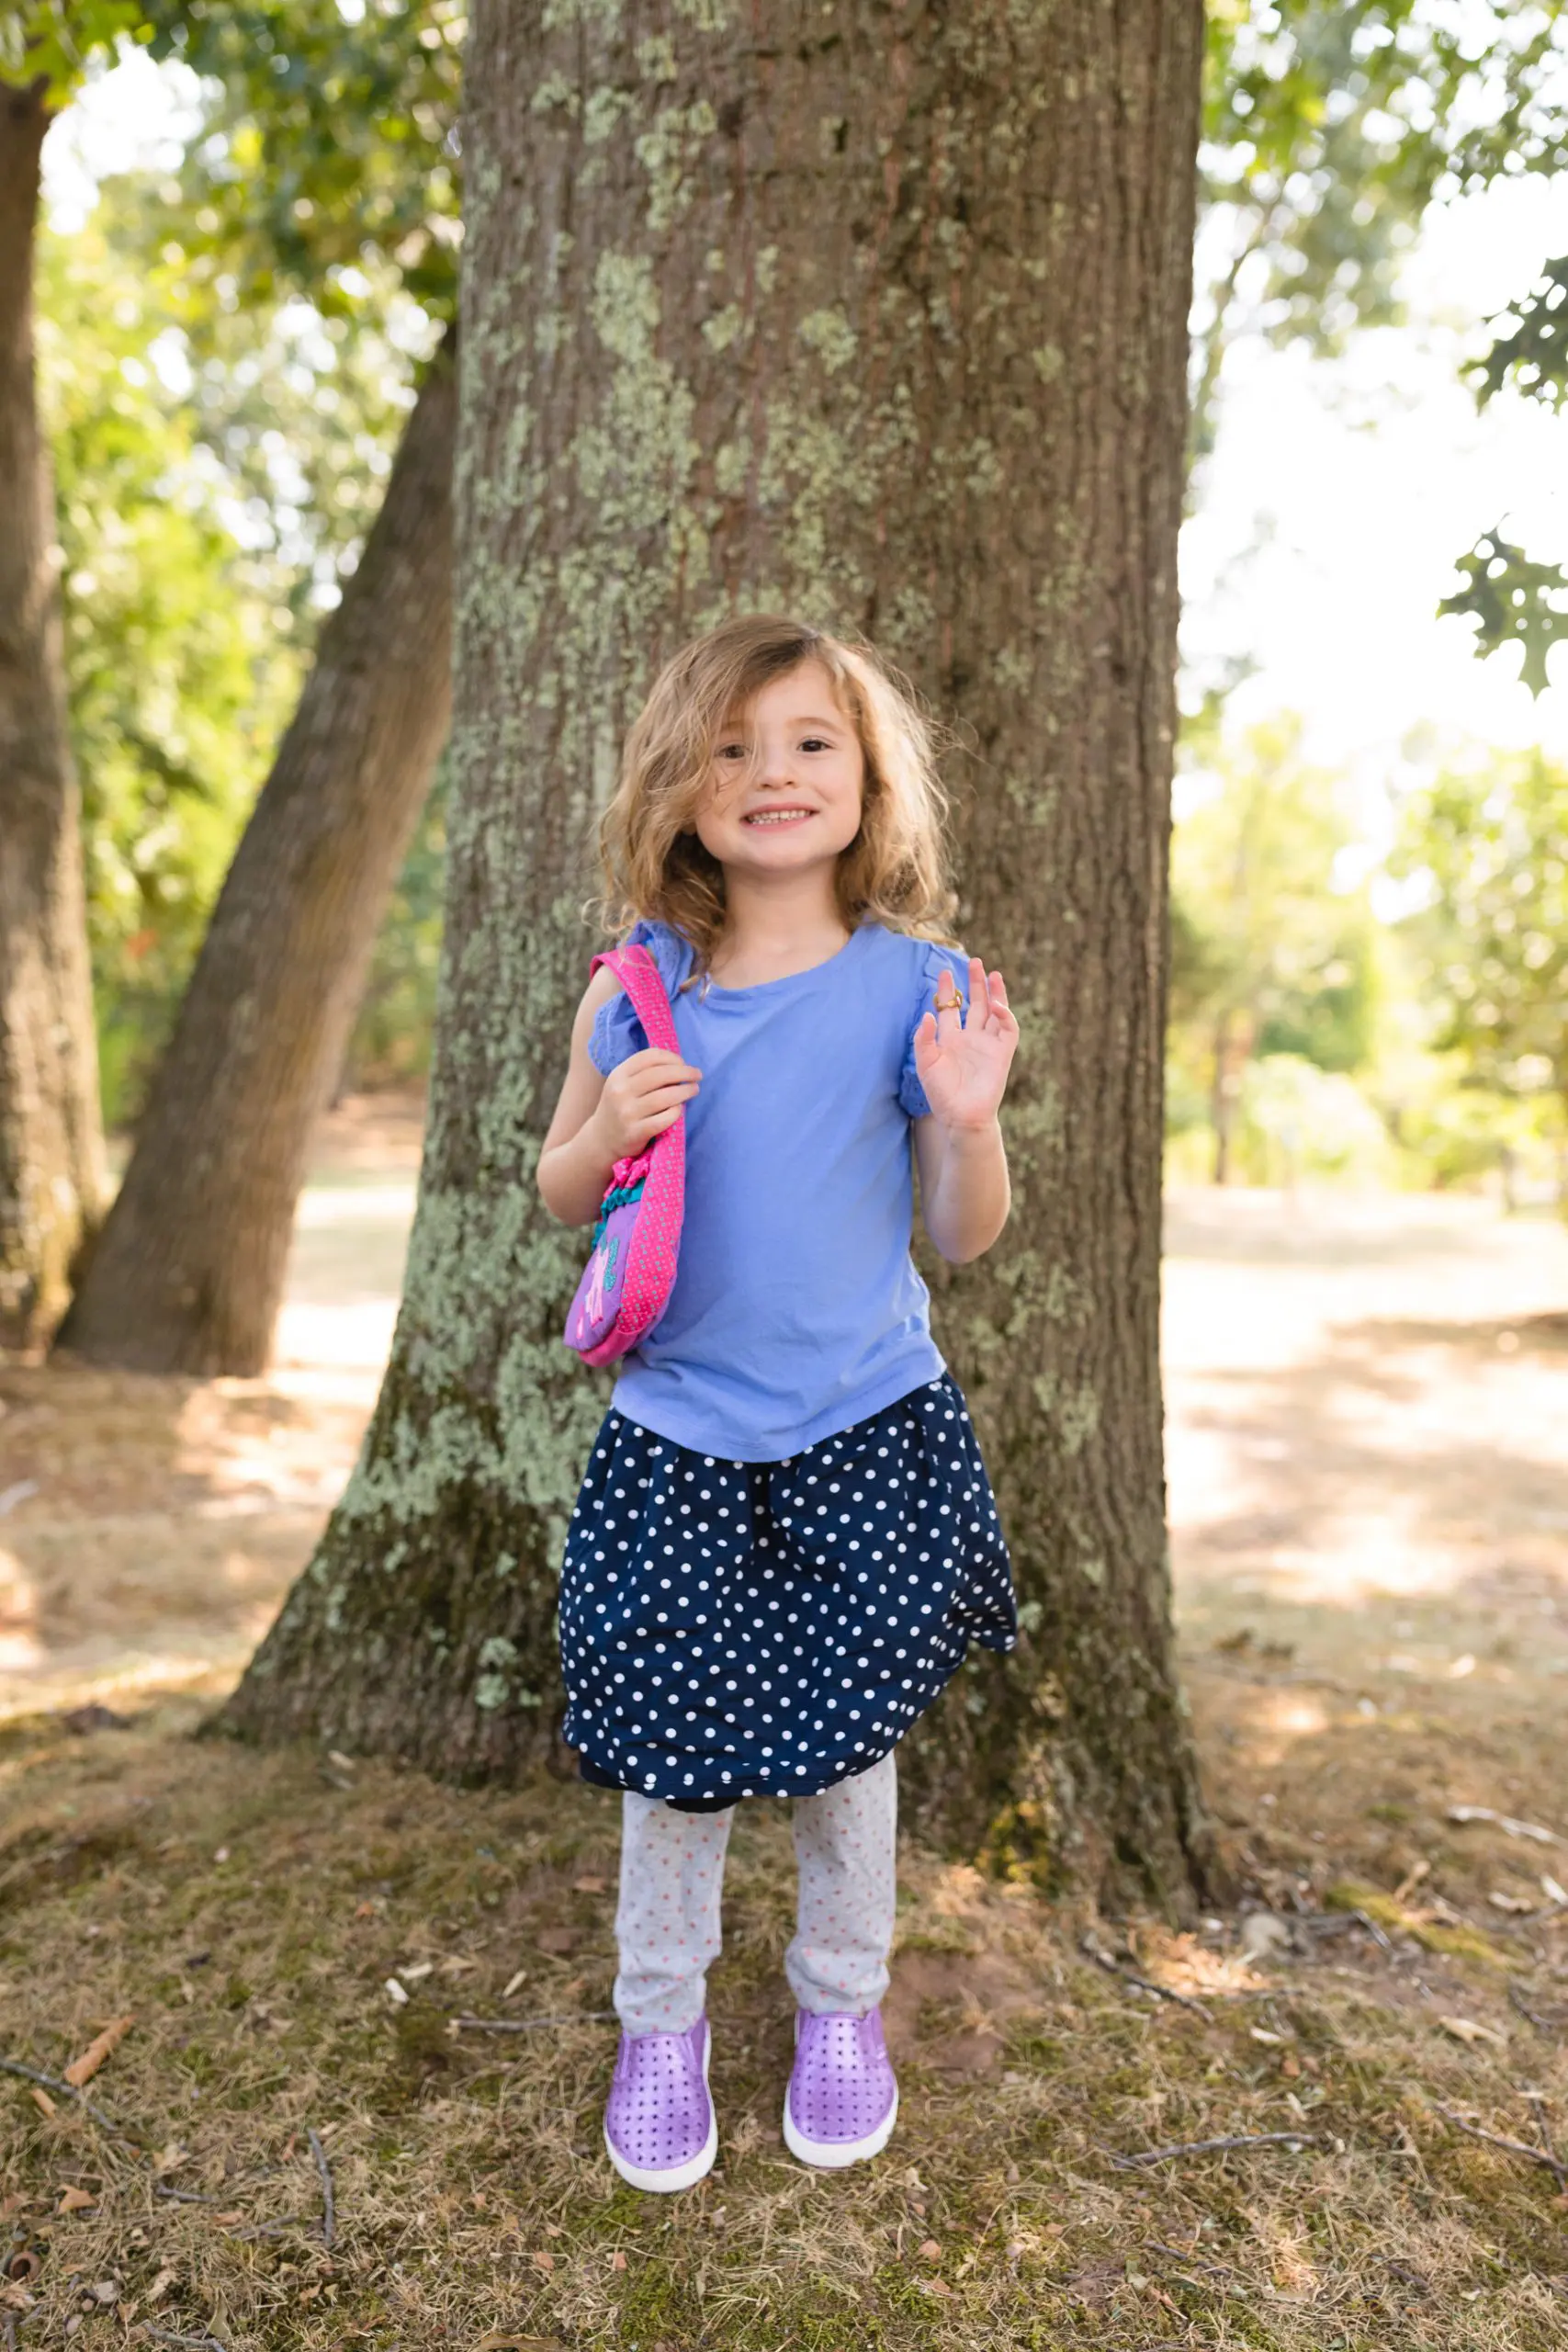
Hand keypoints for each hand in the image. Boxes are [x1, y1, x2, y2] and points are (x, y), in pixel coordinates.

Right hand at [589, 1046, 700, 1161]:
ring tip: (694, 1090)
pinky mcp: (636, 1132)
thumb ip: (644, 1073)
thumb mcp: (622, 1084)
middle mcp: (620, 1091)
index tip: (682, 1063)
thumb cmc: (620, 1106)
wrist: (602, 1139)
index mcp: (618, 1074)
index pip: (650, 1057)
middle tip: (697, 1075)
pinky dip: (677, 1112)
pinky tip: (679, 1110)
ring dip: (686, 1091)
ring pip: (666, 1096)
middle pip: (661, 1074)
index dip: (672, 1057)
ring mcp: (627, 1112)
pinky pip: (665, 1118)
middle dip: (685, 1072)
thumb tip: (679, 1066)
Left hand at [912, 957, 1018, 1130]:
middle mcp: (971, 1039)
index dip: (948, 991)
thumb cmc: (941, 1094)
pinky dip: (1005, 1016)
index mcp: (950, 1040)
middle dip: (976, 984)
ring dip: (995, 993)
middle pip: (976, 1004)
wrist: (960, 1117)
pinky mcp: (1002, 1053)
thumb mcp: (926, 1064)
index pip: (951, 1009)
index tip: (945, 972)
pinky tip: (997, 1005)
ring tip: (993, 973)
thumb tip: (927, 1015)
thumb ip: (924, 1039)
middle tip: (975, 962)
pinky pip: (1008, 1030)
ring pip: (994, 1012)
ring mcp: (988, 1045)